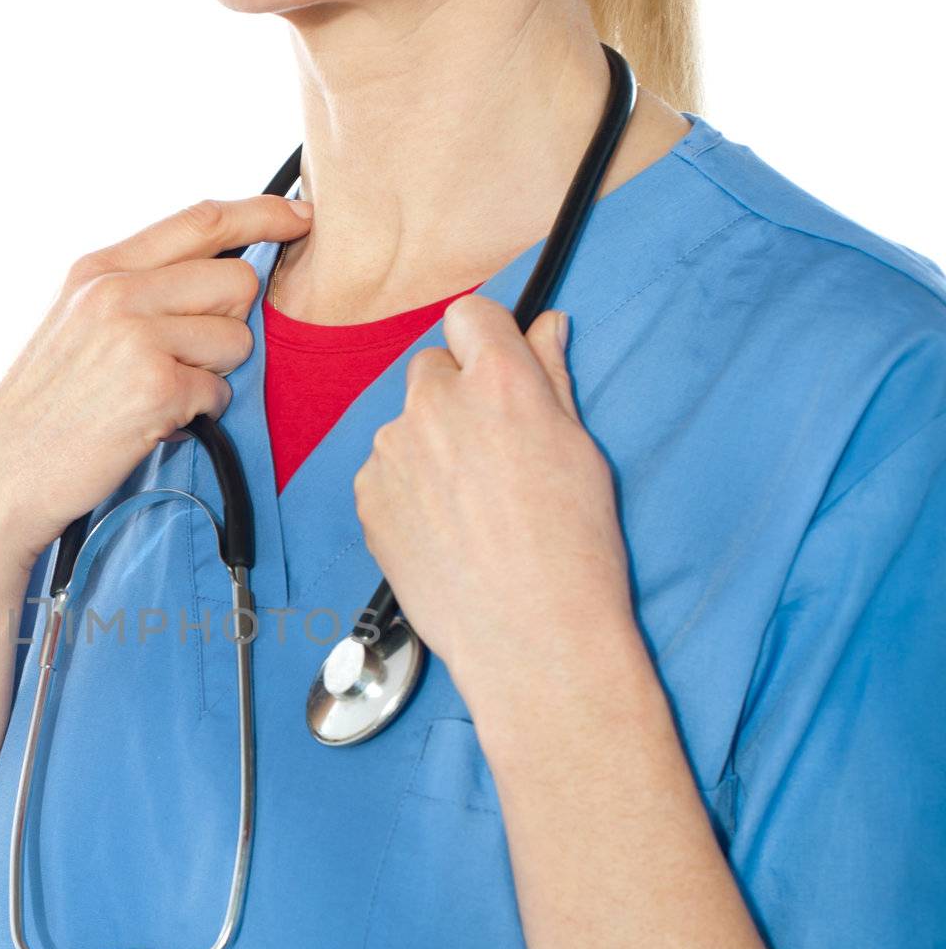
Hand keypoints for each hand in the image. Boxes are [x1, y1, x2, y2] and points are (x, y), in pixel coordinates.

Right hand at [0, 196, 313, 567]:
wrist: (1, 473)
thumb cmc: (45, 408)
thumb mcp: (75, 323)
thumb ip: (136, 291)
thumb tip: (219, 274)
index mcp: (100, 269)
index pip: (201, 220)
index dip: (262, 213)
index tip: (301, 217)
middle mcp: (118, 292)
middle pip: (236, 282)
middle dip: (228, 325)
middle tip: (184, 361)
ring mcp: (137, 337)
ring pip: (236, 339)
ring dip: (213, 374)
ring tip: (160, 395)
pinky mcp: (156, 387)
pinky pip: (220, 391)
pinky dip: (198, 414)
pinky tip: (154, 423)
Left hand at [352, 294, 635, 719]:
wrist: (529, 633)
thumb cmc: (572, 547)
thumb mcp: (580, 449)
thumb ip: (550, 377)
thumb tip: (543, 327)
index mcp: (499, 381)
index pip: (470, 315)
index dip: (484, 341)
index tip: (495, 367)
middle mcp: (436, 405)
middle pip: (430, 368)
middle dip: (454, 396)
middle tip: (489, 450)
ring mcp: (393, 450)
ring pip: (405, 424)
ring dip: (428, 445)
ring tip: (468, 504)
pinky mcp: (368, 494)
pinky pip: (384, 470)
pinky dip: (405, 488)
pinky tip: (441, 528)